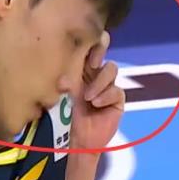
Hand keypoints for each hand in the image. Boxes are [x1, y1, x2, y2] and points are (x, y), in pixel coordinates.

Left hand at [70, 31, 124, 152]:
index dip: (87, 41)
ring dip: (100, 82)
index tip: (84, 47)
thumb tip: (62, 70)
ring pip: (111, 69)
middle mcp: (93, 72)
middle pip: (102, 49)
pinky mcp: (116, 99)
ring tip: (88, 97)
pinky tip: (96, 103)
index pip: (85, 46)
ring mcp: (106, 85)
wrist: (75, 139)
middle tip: (92, 63)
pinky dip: (106, 95)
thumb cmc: (63, 115)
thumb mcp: (63, 93)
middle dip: (99, 51)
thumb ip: (65, 78)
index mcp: (77, 67)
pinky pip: (116, 90)